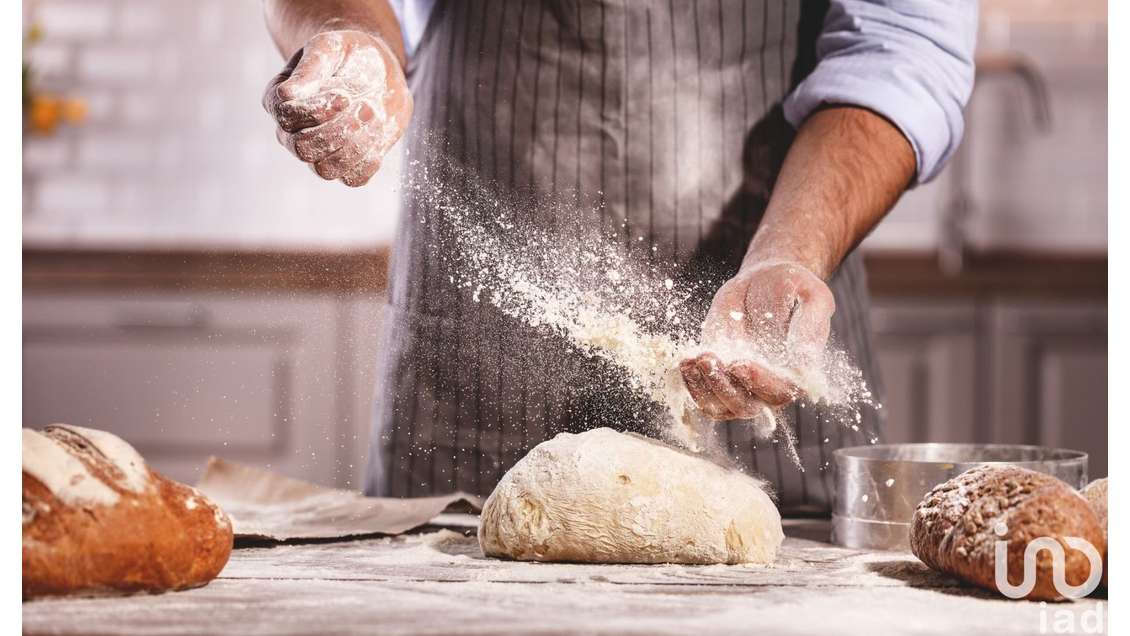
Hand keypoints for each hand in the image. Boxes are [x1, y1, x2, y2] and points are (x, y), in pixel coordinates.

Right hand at [263, 30, 411, 186]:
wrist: (378, 70)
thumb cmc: (347, 56)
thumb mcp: (330, 48)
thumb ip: (311, 68)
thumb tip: (288, 95)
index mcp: (280, 101)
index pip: (285, 117)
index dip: (316, 112)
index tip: (344, 96)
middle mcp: (292, 133)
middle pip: (302, 148)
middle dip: (338, 130)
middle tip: (365, 107)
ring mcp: (318, 153)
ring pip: (326, 169)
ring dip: (356, 145)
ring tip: (375, 115)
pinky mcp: (347, 165)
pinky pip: (353, 179)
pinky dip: (368, 161)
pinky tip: (377, 137)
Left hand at [679, 261, 834, 419]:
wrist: (765, 278)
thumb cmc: (794, 286)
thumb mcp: (812, 298)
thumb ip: (810, 329)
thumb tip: (806, 367)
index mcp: (796, 373)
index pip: (780, 391)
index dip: (759, 383)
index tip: (739, 364)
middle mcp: (768, 386)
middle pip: (746, 406)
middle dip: (724, 388)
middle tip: (709, 359)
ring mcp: (740, 384)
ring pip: (720, 406)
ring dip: (704, 387)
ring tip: (694, 358)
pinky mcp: (718, 375)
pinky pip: (702, 394)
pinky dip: (690, 382)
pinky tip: (686, 360)